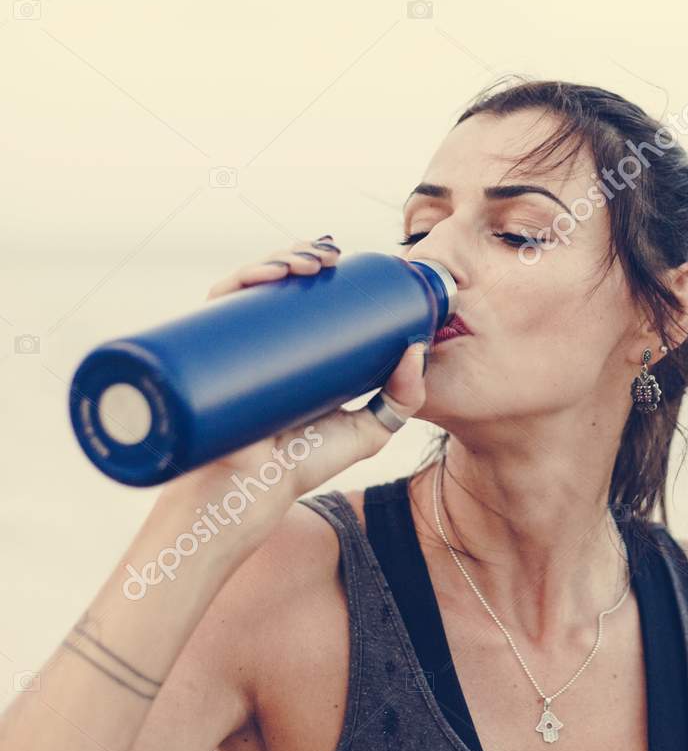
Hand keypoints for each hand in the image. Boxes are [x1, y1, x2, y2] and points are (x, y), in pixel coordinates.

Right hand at [157, 236, 427, 541]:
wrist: (254, 495)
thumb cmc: (302, 467)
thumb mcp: (368, 429)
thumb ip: (402, 397)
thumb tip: (418, 350)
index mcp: (286, 349)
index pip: (296, 293)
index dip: (316, 265)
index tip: (344, 259)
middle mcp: (253, 343)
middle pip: (272, 282)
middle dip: (300, 256)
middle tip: (330, 259)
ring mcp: (228, 348)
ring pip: (246, 286)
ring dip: (276, 259)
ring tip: (309, 264)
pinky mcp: (206, 356)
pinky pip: (215, 306)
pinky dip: (239, 280)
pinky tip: (267, 275)